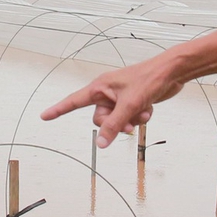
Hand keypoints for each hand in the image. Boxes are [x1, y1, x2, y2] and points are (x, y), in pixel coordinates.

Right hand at [40, 52, 185, 148]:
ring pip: (116, 121)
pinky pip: (129, 118)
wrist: (172, 72)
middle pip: (100, 119)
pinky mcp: (132, 103)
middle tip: (128, 121)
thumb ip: (114, 125)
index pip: (74, 101)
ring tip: (142, 111)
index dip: (58, 109)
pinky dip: (139, 117)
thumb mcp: (129, 105)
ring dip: (130, 121)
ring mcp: (120, 99)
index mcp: (100, 87)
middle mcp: (107, 93)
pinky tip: (148, 108)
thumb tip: (100, 143)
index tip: (44, 116)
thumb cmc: (149, 79)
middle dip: (114, 124)